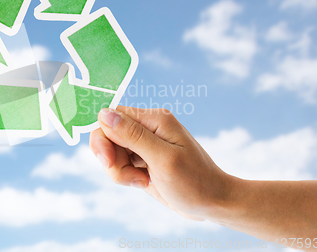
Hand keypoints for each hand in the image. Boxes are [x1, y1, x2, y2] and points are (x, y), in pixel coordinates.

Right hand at [90, 106, 236, 220]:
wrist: (212, 203)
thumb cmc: (194, 182)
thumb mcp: (163, 159)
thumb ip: (133, 136)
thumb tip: (104, 114)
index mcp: (153, 119)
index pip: (111, 117)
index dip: (103, 139)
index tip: (110, 162)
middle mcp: (147, 126)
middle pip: (108, 135)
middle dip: (111, 159)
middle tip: (129, 178)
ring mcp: (144, 142)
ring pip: (111, 151)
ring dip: (119, 171)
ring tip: (142, 181)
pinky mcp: (142, 157)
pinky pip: (119, 162)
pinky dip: (125, 175)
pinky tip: (144, 182)